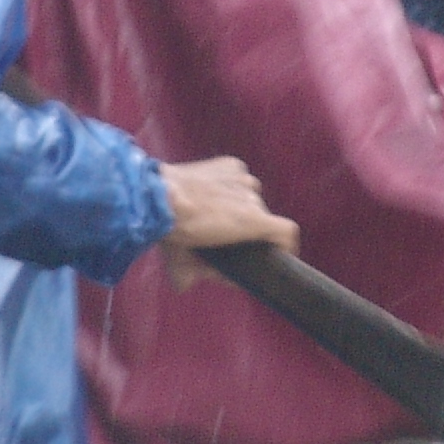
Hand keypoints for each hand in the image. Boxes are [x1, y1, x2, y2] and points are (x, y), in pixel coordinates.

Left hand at [157, 157, 298, 286]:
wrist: (155, 196)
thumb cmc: (174, 233)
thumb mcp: (188, 267)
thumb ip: (208, 277)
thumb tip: (221, 279)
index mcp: (253, 221)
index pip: (287, 232)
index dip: (286, 246)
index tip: (277, 253)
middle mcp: (253, 196)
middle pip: (262, 216)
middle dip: (249, 228)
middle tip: (227, 237)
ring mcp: (242, 177)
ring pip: (250, 197)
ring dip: (239, 206)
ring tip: (214, 213)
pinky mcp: (229, 164)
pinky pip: (238, 179)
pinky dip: (230, 187)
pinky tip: (210, 194)